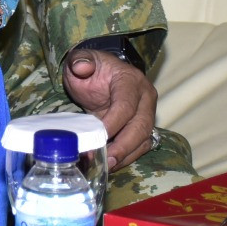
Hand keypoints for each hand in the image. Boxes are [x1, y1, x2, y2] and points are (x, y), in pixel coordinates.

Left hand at [62, 47, 157, 169]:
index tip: (98, 137)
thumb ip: (80, 61)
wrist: (102, 73)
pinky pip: (140, 146)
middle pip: (141, 126)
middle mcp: (145, 98)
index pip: (126, 105)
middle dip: (124, 146)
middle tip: (106, 160)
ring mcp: (146, 114)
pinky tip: (110, 164)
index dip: (113, 123)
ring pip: (144, 139)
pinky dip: (127, 157)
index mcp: (131, 80)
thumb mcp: (81, 60)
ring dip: (126, 155)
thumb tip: (81, 67)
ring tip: (106, 165)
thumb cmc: (91, 68)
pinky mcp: (142, 127)